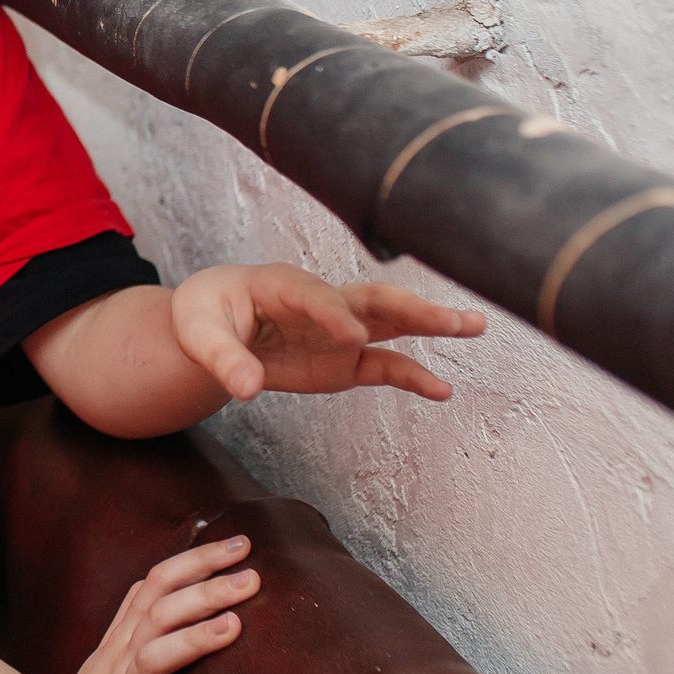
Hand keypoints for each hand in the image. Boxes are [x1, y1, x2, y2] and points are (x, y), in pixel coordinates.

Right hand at [12, 536, 257, 673]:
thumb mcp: (113, 653)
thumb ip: (139, 618)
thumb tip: (168, 579)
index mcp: (124, 638)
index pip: (158, 584)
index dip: (197, 560)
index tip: (241, 544)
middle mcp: (121, 661)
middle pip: (160, 613)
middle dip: (207, 591)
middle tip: (253, 577)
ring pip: (152, 660)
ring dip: (192, 640)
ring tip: (233, 626)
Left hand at [171, 263, 483, 402]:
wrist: (210, 323)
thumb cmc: (204, 314)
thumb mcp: (197, 332)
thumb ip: (222, 359)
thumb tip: (245, 389)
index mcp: (280, 284)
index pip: (314, 296)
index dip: (331, 314)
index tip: (350, 335)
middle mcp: (320, 302)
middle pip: (371, 298)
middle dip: (411, 306)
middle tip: (451, 318)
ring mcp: (337, 331)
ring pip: (390, 322)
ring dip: (430, 324)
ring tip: (475, 325)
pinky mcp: (342, 361)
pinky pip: (381, 365)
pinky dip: (410, 376)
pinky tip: (440, 390)